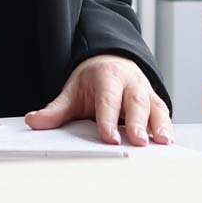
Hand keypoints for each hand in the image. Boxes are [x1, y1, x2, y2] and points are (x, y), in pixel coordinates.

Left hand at [24, 54, 172, 146]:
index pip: (107, 100)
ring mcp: (145, 90)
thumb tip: (33, 121)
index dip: (108, 119)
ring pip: (155, 106)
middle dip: (138, 122)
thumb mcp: (72, 91)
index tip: (109, 138)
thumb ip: (56, 110)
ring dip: (160, 124)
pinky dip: (167, 126)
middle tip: (139, 141)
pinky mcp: (155, 100)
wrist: (112, 60)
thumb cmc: (94, 80)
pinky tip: (168, 140)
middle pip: (135, 102)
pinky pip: (163, 112)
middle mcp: (129, 81)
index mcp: (107, 76)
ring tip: (163, 141)